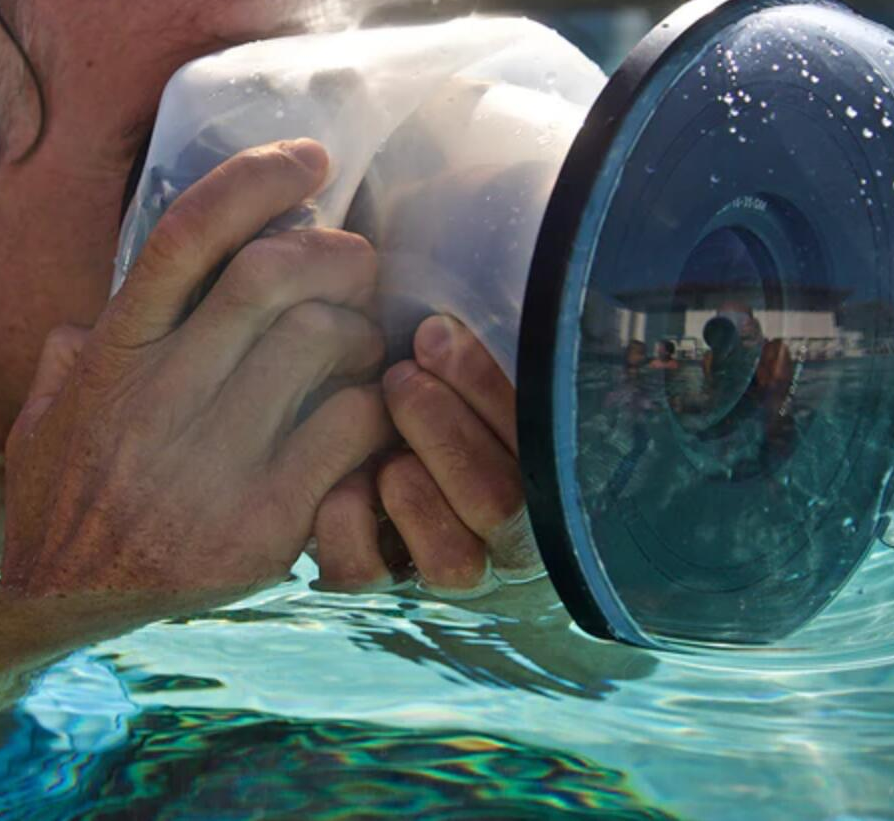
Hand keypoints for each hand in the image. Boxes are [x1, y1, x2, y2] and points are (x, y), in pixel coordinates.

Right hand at [1, 139, 395, 596]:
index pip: (186, 238)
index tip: (311, 158)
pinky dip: (377, 406)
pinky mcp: (262, 524)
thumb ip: (81, 348)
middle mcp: (158, 399)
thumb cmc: (68, 492)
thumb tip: (115, 296)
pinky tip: (371, 413)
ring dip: (364, 330)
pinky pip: (351, 428)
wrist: (65, 604)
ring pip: (323, 342)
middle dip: (336, 252)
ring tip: (364, 345)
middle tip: (359, 260)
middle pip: (272, 276)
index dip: (256, 181)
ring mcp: (211, 463)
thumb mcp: (47, 409)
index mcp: (113, 355)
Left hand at [313, 315, 541, 595]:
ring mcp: (455, 572)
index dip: (487, 389)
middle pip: (500, 502)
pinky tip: (342, 480)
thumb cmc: (448, 393)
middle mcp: (514, 540)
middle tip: (401, 376)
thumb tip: (453, 304)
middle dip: (445, 428)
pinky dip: (351, 527)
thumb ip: (487, 347)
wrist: (382, 458)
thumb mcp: (476, 370)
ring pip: (454, 559)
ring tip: (377, 423)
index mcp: (551, 480)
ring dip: (413, 484)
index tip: (436, 333)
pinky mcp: (386, 588)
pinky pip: (374, 578)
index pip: (542, 446)